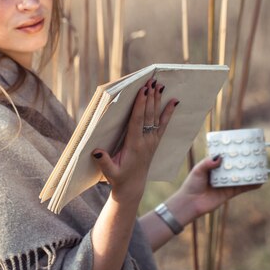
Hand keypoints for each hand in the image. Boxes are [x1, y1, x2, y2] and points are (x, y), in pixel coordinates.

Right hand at [92, 78, 177, 202]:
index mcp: (134, 145)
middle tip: (152, 81)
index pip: (137, 121)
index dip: (140, 105)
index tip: (143, 91)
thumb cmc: (119, 178)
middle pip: (149, 115)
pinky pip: (163, 124)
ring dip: (158, 100)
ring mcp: (152, 141)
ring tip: (160, 85)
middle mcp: (146, 141)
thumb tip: (96, 151)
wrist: (132, 187)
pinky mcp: (154, 142)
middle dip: (150, 97)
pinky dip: (168, 112)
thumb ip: (104, 162)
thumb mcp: (110, 173)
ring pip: (156, 117)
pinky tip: (173, 101)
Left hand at [167, 156, 261, 222]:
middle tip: (258, 152)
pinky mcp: (230, 192)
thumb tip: (220, 157)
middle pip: (237, 163)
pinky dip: (252, 185)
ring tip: (263, 165)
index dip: (235, 148)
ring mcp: (227, 182)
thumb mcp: (198, 170)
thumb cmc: (191, 184)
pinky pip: (243, 187)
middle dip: (247, 158)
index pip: (227, 154)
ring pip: (242, 175)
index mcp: (214, 164)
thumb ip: (208, 163)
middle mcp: (222, 172)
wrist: (190, 203)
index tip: (245, 141)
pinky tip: (261, 181)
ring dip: (252, 171)